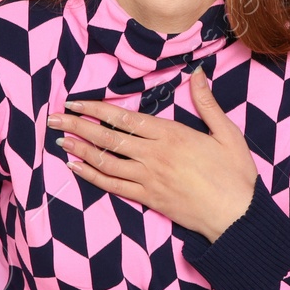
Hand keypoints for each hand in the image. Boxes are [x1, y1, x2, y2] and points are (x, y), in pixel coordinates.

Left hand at [48, 68, 256, 241]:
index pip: (125, 118)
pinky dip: (92, 176)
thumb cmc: (235, 174)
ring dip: (80, 150)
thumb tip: (198, 74)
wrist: (236, 215)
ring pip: (105, 161)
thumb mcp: (227, 133)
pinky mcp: (148, 199)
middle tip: (54, 118)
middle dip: (78, 126)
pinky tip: (76, 169)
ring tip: (60, 140)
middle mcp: (154, 155)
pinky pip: (113, 186)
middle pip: (108, 137)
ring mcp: (148, 178)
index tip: (76, 102)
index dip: (97, 109)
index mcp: (172, 135)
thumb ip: (207, 104)